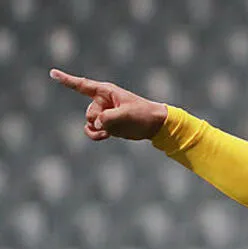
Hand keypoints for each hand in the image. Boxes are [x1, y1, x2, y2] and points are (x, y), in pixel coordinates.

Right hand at [49, 69, 167, 141]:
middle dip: (100, 120)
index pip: (82, 85)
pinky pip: (93, 130)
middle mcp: (102, 101)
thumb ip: (108, 118)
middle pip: (89, 113)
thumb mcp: (126, 114)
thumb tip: (97, 125)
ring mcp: (104, 113)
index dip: (66, 80)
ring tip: (114, 130)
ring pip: (91, 123)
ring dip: (100, 129)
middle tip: (118, 120)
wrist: (154, 124)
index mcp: (106, 92)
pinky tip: (105, 136)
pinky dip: (96, 135)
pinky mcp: (107, 124)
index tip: (52, 73)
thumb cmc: (143, 114)